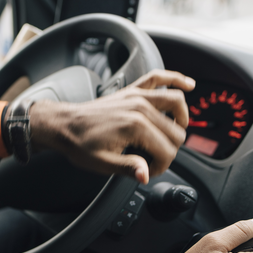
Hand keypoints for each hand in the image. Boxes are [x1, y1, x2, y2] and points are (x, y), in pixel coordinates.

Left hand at [28, 69, 193, 183]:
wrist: (64, 125)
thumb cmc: (81, 144)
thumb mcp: (103, 163)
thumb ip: (128, 168)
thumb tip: (146, 174)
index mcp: (135, 126)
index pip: (167, 151)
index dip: (161, 166)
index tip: (147, 170)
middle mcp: (140, 107)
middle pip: (176, 131)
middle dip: (169, 149)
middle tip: (151, 159)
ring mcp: (138, 95)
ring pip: (177, 103)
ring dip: (181, 120)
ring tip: (172, 134)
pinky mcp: (133, 90)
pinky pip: (159, 78)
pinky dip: (175, 79)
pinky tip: (188, 84)